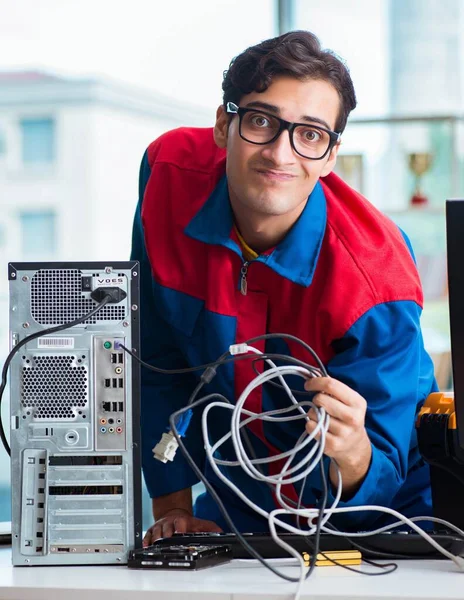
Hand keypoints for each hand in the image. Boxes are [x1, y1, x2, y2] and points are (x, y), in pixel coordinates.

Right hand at [143, 508, 222, 546]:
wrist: (173, 514)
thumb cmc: (186, 522)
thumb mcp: (199, 523)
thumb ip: (210, 528)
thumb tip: (221, 533)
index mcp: (181, 521)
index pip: (180, 523)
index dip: (180, 528)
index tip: (180, 533)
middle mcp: (169, 523)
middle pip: (166, 529)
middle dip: (166, 536)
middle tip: (166, 543)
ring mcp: (160, 526)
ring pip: (156, 533)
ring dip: (156, 539)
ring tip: (155, 546)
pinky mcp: (152, 530)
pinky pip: (147, 535)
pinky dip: (146, 540)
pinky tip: (146, 546)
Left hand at [304, 376, 371, 493]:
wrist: (355, 446)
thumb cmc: (347, 417)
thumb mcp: (348, 401)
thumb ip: (333, 387)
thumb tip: (314, 373)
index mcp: (357, 402)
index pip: (331, 385)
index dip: (316, 382)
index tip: (308, 384)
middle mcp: (352, 417)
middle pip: (320, 399)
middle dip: (315, 399)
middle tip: (320, 405)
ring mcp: (343, 433)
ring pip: (313, 414)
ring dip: (313, 414)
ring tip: (323, 418)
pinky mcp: (332, 445)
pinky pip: (311, 427)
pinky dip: (311, 425)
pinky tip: (320, 427)